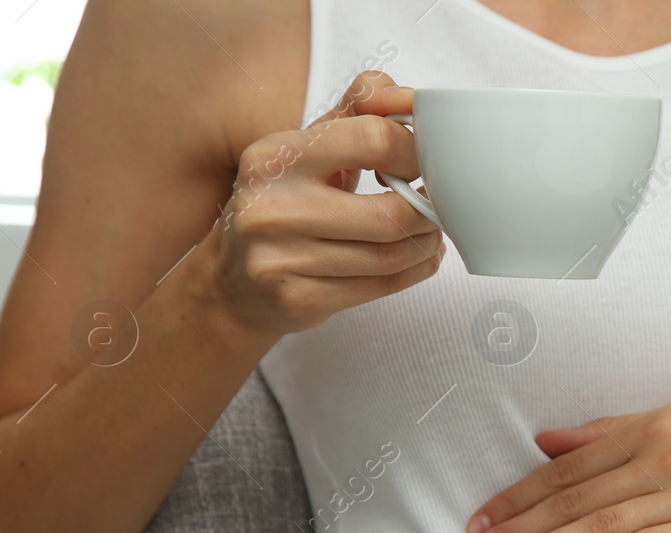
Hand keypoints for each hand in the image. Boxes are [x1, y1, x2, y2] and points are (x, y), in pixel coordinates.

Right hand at [210, 72, 441, 333]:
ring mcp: (282, 258)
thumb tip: (403, 96)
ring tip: (429, 232)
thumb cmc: (281, 204)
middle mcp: (272, 206)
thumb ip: (355, 111)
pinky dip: (415, 271)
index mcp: (274, 155)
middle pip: (390, 214)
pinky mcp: (300, 299)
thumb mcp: (304, 147)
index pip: (373, 140)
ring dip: (425, 244)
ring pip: (391, 255)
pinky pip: (381, 285)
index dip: (414, 150)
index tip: (423, 160)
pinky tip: (419, 258)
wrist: (233, 282)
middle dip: (429, 212)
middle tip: (437, 205)